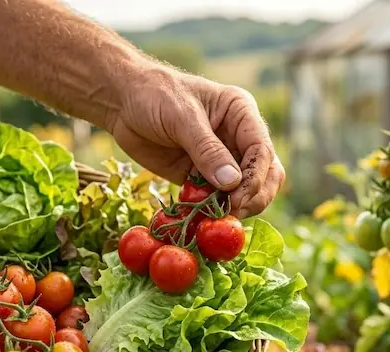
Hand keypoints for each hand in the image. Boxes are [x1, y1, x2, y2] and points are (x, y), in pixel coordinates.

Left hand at [109, 66, 284, 218]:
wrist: (123, 103)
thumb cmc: (155, 96)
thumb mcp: (182, 117)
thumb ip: (207, 150)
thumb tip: (232, 183)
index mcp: (242, 114)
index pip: (262, 150)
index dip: (255, 177)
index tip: (236, 198)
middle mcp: (238, 138)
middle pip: (265, 174)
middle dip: (254, 196)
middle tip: (231, 212)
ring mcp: (222, 160)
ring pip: (246, 191)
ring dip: (236, 207)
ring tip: (216, 217)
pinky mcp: (203, 177)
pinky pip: (217, 199)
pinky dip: (213, 212)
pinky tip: (200, 218)